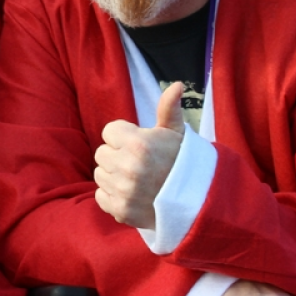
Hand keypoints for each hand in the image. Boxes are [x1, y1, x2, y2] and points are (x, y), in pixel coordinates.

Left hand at [94, 82, 185, 228]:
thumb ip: (168, 108)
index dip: (123, 137)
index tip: (140, 146)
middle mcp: (128, 167)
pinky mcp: (120, 211)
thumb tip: (176, 84)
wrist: (196, 202)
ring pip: (100, 174)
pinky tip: (132, 194)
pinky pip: (100, 196)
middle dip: (117, 156)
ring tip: (136, 179)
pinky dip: (112, 196)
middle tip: (139, 164)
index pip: (109, 131)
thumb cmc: (181, 162)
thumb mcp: (176, 132)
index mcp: (139, 143)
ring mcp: (124, 191)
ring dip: (113, 176)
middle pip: (101, 153)